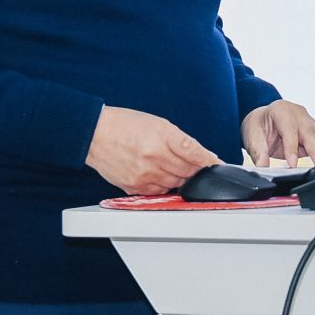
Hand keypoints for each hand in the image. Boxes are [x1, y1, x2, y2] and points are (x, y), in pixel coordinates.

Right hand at [86, 105, 219, 194]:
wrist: (95, 134)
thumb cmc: (126, 125)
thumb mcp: (158, 124)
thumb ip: (180, 141)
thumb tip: (200, 155)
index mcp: (162, 137)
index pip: (194, 152)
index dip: (209, 160)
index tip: (219, 164)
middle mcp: (154, 157)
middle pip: (187, 170)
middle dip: (197, 170)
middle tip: (201, 167)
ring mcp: (144, 174)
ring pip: (176, 183)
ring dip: (182, 178)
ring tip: (179, 169)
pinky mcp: (134, 186)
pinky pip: (159, 190)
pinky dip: (165, 185)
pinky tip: (163, 176)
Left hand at [242, 100, 314, 166]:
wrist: (263, 118)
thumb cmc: (259, 124)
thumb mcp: (252, 135)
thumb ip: (258, 151)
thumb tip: (262, 165)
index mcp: (282, 110)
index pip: (290, 130)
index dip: (292, 148)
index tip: (292, 164)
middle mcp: (298, 113)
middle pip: (310, 132)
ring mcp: (308, 121)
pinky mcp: (314, 130)